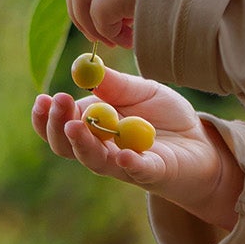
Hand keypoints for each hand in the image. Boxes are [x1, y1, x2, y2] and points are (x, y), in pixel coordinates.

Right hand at [31, 63, 244, 233]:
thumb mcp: (143, 91)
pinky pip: (138, 171)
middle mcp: (103, 149)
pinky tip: (123, 154)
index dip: (47, 116)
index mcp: (94, 126)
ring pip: (95, 161)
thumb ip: (118, 84)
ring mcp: (125, 165)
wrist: (202, 144)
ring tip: (74, 125)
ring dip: (83, 144)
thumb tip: (90, 68)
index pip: (60, 125)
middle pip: (68, 146)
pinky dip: (129, 164)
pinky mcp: (153, 175)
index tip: (42, 98)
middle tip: (57, 104)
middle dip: (58, 125)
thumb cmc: (167, 117)